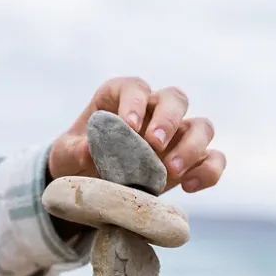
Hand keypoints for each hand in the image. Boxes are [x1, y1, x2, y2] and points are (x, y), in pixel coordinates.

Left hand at [48, 76, 225, 193]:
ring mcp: (176, 136)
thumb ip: (72, 151)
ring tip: (170, 171)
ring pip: (202, 126)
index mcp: (121, 99)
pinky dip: (208, 171)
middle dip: (168, 119)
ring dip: (191, 146)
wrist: (89, 183)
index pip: (134, 88)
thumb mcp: (63, 156)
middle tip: (154, 145)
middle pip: (175, 99)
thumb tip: (87, 151)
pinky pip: (212, 160)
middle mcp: (153, 111)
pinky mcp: (190, 162)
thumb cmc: (76, 159)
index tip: (128, 126)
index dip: (134, 103)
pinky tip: (190, 187)